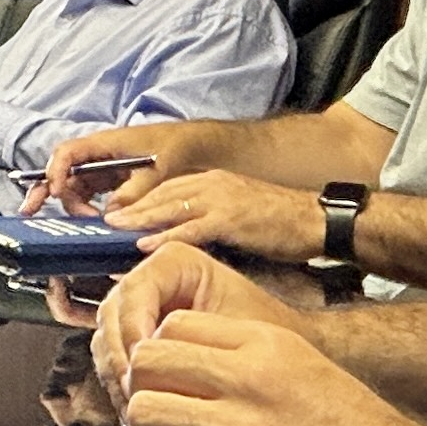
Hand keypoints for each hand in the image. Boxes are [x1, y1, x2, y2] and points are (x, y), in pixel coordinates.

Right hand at [27, 122, 185, 214]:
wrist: (198, 147)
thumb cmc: (176, 147)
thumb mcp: (158, 170)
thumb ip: (134, 191)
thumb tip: (111, 213)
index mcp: (104, 144)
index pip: (68, 153)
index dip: (56, 171)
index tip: (57, 192)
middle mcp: (98, 156)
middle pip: (62, 172)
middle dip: (45, 190)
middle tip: (30, 210)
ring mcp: (103, 169)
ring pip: (73, 187)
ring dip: (71, 206)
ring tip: (84, 224)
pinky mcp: (110, 182)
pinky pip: (89, 196)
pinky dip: (85, 209)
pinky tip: (91, 223)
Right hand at [90, 237, 309, 400]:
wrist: (284, 358)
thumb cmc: (268, 336)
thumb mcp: (231, 328)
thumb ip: (186, 334)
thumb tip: (141, 353)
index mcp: (175, 262)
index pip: (134, 291)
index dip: (132, 327)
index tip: (143, 362)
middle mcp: (151, 280)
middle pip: (112, 315)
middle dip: (120, 357)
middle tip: (133, 392)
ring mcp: (141, 310)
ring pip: (107, 340)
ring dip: (116, 375)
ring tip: (136, 407)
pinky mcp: (138, 339)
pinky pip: (114, 360)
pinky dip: (120, 385)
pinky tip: (137, 411)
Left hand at [107, 169, 326, 255]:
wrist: (319, 220)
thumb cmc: (283, 222)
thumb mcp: (241, 211)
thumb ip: (212, 218)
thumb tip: (186, 234)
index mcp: (215, 180)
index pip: (170, 186)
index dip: (143, 199)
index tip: (121, 212)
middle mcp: (214, 183)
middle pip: (163, 192)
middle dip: (133, 206)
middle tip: (106, 221)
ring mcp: (223, 199)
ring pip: (171, 206)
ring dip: (141, 219)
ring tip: (115, 230)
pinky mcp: (232, 218)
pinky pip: (192, 227)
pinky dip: (166, 235)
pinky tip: (146, 245)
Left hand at [123, 308, 426, 425]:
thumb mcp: (310, 372)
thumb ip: (251, 361)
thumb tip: (188, 366)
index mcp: (270, 345)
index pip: (174, 325)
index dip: (164, 358)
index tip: (175, 385)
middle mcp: (251, 380)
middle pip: (148, 362)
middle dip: (145, 392)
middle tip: (164, 421)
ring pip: (143, 414)